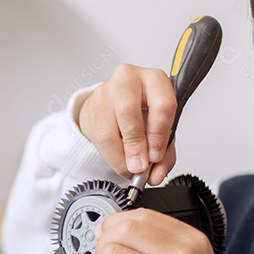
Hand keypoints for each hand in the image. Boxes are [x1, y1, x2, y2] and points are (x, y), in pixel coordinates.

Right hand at [77, 64, 175, 185]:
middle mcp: (129, 79)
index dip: (158, 134)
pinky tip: (119, 160)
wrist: (116, 104)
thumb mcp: (161, 128)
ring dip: (120, 155)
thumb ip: (164, 153)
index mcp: (155, 80)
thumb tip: (156, 174)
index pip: (161, 104)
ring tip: (129, 167)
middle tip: (139, 165)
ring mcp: (106, 90)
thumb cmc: (143, 112)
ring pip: (108, 128)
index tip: (155, 156)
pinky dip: (110, 156)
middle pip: (128, 110)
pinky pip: (97, 137)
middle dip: (135, 145)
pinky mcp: (90, 105)